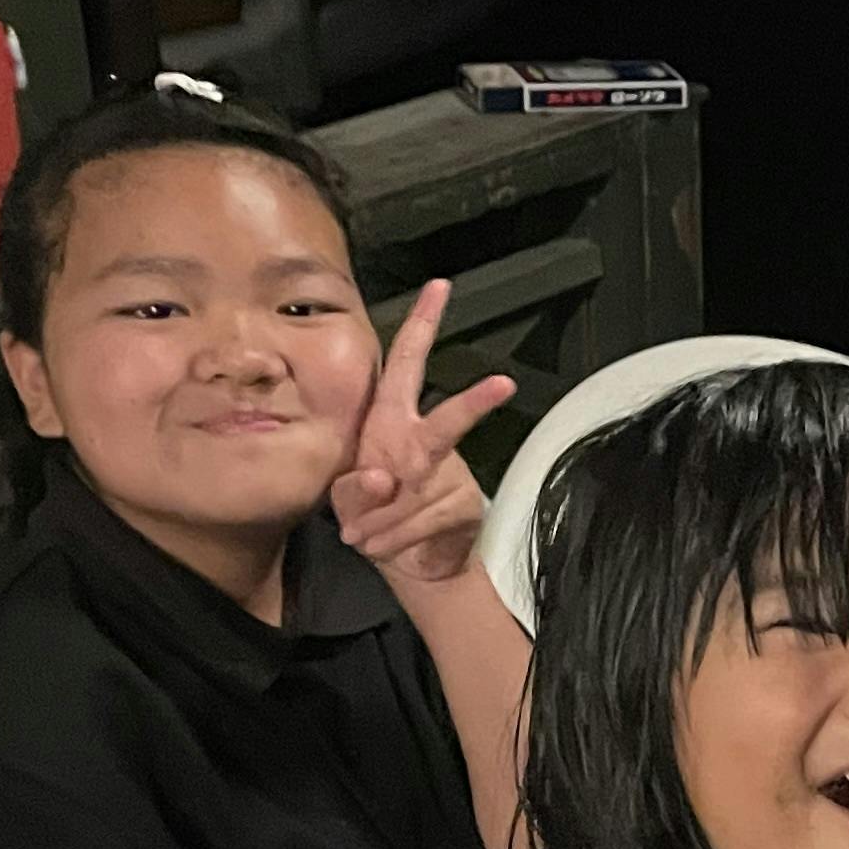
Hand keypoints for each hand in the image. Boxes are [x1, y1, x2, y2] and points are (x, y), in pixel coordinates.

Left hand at [332, 279, 518, 587]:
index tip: (440, 287)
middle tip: (503, 383)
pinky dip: (398, 539)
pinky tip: (386, 547)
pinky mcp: (464, 507)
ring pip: (418, 495)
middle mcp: (424, 441)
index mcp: (390, 421)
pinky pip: (427, 522)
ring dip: (385, 522)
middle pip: (451, 419)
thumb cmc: (370, 513)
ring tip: (366, 538)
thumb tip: (385, 479)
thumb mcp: (345, 498)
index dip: (421, 325)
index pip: (405, 364)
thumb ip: (354, 489)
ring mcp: (449, 475)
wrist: (406, 561)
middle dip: (474, 403)